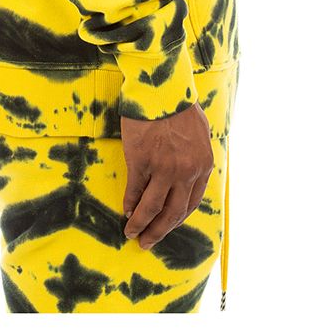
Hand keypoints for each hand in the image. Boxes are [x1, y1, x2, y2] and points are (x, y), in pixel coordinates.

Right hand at [121, 101, 213, 249]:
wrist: (161, 87)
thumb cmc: (178, 104)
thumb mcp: (200, 131)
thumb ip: (196, 154)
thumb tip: (189, 172)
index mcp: (203, 165)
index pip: (191, 203)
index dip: (176, 218)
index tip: (166, 226)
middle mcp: (186, 172)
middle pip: (174, 213)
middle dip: (159, 231)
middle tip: (147, 242)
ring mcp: (164, 169)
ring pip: (153, 208)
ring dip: (141, 224)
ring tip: (132, 232)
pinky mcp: (142, 162)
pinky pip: (135, 191)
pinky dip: (130, 203)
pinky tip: (126, 210)